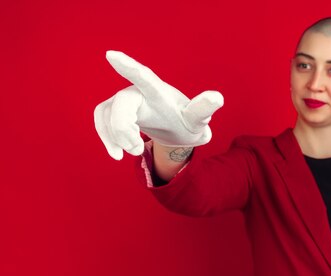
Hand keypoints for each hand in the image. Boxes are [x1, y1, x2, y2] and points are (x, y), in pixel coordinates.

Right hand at [94, 50, 223, 159]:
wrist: (178, 130)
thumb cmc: (187, 122)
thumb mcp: (197, 120)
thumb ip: (203, 109)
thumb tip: (218, 98)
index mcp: (159, 92)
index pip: (143, 77)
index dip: (128, 67)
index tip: (111, 55)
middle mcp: (139, 91)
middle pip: (121, 103)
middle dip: (124, 128)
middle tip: (137, 150)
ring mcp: (124, 99)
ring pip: (108, 113)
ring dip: (116, 136)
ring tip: (135, 152)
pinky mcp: (115, 110)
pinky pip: (101, 119)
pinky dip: (106, 137)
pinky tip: (117, 154)